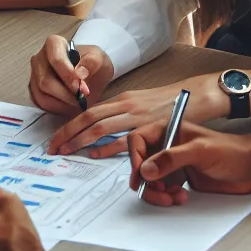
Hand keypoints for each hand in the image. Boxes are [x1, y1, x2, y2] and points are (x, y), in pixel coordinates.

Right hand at [28, 38, 111, 114]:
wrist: (90, 74)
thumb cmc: (93, 64)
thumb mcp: (100, 59)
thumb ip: (92, 62)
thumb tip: (80, 72)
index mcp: (54, 44)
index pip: (56, 60)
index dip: (68, 76)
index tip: (83, 89)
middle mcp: (39, 58)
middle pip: (46, 81)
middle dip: (66, 95)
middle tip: (82, 100)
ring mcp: (34, 75)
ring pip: (42, 95)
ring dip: (62, 104)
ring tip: (78, 103)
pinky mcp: (34, 90)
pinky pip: (41, 104)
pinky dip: (57, 109)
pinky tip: (69, 105)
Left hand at [46, 74, 224, 157]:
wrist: (197, 95)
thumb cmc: (168, 102)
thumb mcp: (140, 103)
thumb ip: (121, 113)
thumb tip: (102, 128)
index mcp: (121, 99)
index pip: (88, 111)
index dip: (69, 124)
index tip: (56, 138)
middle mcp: (125, 105)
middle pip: (88, 118)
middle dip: (67, 133)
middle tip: (53, 147)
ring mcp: (136, 116)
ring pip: (100, 128)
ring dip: (80, 141)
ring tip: (66, 151)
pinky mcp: (150, 127)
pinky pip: (124, 139)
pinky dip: (107, 147)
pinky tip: (95, 154)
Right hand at [127, 121, 250, 205]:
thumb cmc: (231, 152)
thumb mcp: (201, 151)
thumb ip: (172, 158)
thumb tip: (146, 170)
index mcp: (168, 129)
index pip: (138, 140)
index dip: (135, 157)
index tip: (142, 175)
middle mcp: (166, 145)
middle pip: (140, 162)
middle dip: (146, 181)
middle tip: (158, 193)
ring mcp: (171, 162)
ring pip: (149, 179)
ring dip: (157, 192)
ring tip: (173, 197)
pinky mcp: (178, 178)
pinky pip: (162, 189)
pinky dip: (167, 196)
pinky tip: (181, 197)